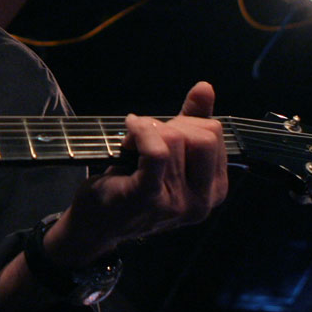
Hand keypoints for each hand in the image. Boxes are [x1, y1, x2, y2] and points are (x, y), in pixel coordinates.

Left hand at [47, 82, 228, 265]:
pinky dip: (141, 131)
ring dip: (147, 130)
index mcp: (213, 190)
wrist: (96, 223)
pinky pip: (156, 152)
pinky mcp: (149, 197)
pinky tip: (129, 127)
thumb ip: (191, 123)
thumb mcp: (168, 155)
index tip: (161, 132)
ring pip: (176, 140)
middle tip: (146, 135)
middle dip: (172, 125)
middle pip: (204, 136)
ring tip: (131, 144)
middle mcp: (202, 201)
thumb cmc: (131, 184)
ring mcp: (177, 203)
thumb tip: (205, 87)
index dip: (186, 123)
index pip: (215, 135)